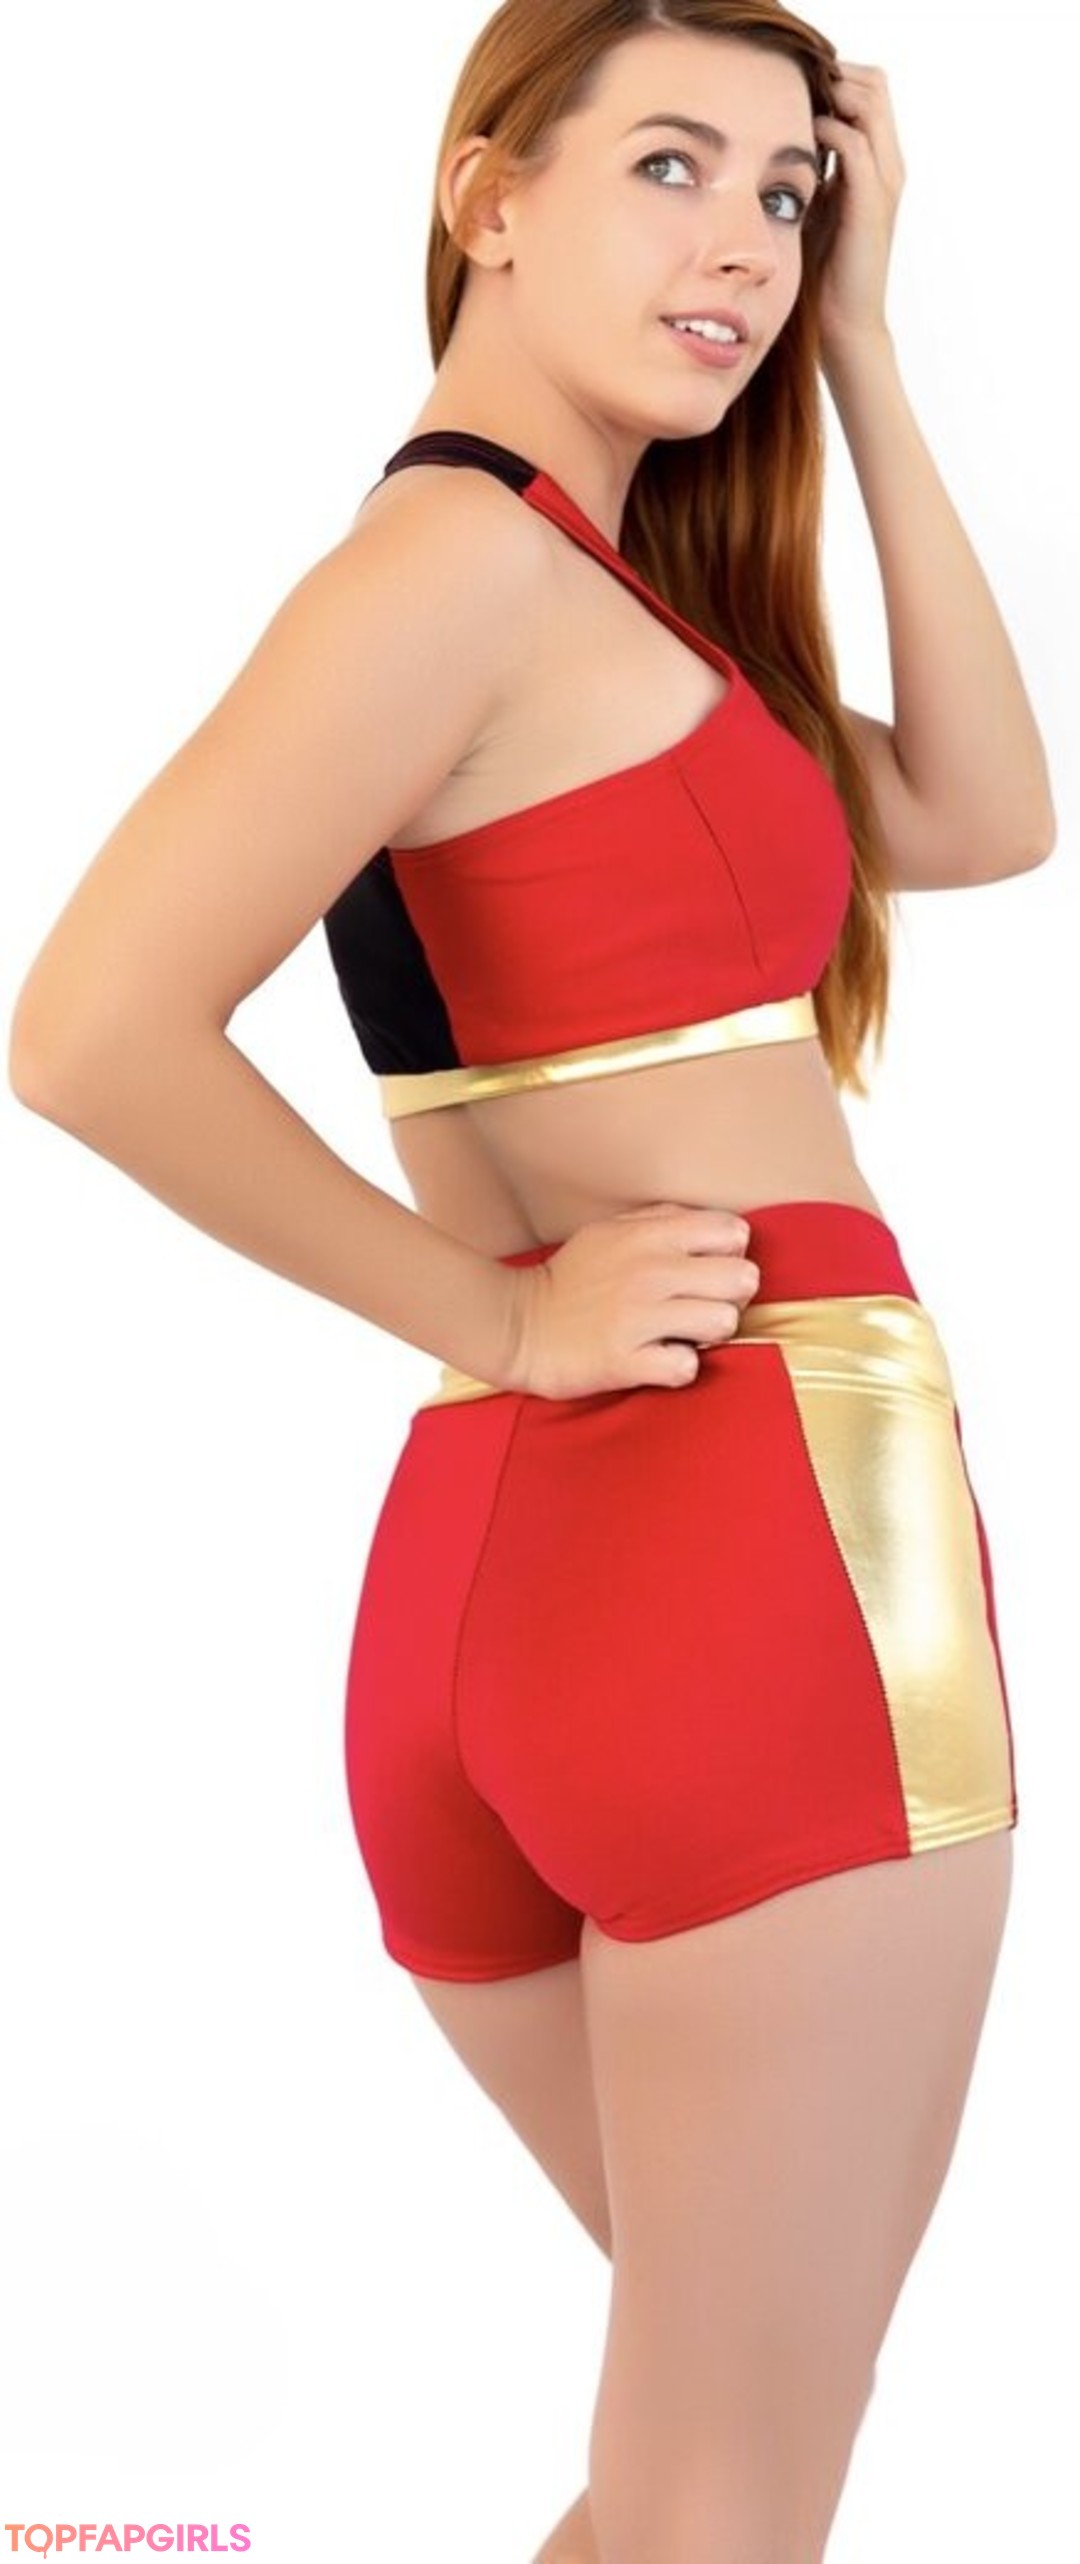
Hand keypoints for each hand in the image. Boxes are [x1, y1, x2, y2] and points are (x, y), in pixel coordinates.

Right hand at [502, 1202, 760, 1400]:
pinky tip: (658, 1359)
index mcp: (649, 1235)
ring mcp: (639, 1316)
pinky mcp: (626, 1360)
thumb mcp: (610, 1230)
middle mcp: (650, 1271)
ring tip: (682, 1334)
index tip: (707, 1271)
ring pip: (725, 1322)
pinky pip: (687, 1367)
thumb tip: (710, 1224)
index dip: (730, 1254)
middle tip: (702, 1307)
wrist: (518, 1326)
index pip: (733, 1232)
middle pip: (743, 1278)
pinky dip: (678, 1368)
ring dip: (710, 1334)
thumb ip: (660, 1219)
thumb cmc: (571, 1279)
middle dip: (731, 1296)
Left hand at [812, 61, 904, 358]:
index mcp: (879, 163)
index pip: (870, 90)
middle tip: (794, 93)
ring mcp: (884, 181)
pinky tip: (798, 141)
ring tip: (794, 109)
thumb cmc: (825, 270)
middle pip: (874, 84)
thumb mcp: (818, 204)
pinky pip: (853, 144)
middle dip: (835, 78)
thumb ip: (813, 169)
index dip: (837, 78)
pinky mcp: (870, 202)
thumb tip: (782, 140)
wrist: (844, 322)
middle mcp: (889, 164)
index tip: (797, 90)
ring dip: (831, 96)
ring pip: (869, 103)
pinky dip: (825, 131)